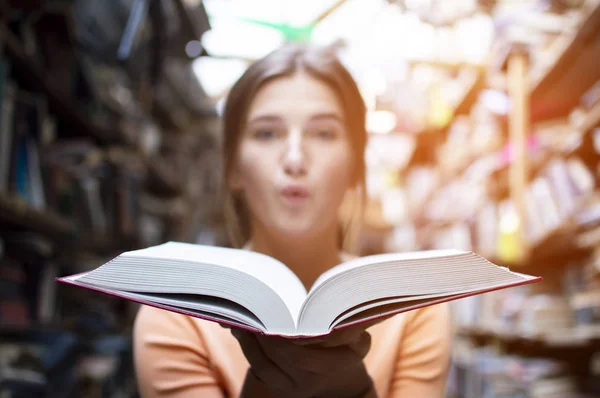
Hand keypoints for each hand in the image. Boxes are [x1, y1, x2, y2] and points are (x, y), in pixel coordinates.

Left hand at [231, 325, 376, 397]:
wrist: (342, 384)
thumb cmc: (350, 351)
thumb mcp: (359, 339)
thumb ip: (352, 327)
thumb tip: (339, 312)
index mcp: (326, 368)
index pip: (295, 353)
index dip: (277, 335)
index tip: (267, 312)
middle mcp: (304, 383)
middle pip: (274, 357)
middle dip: (258, 333)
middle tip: (248, 308)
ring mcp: (289, 389)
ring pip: (261, 365)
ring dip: (247, 340)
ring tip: (238, 317)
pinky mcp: (277, 388)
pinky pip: (258, 370)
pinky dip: (247, 349)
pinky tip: (240, 330)